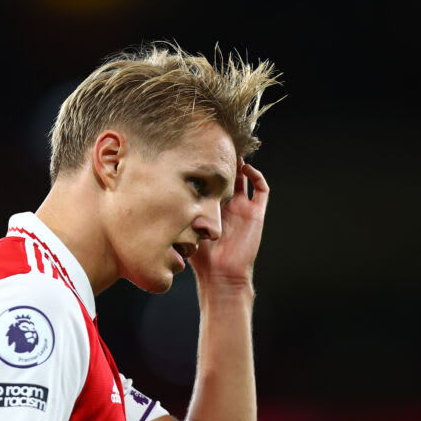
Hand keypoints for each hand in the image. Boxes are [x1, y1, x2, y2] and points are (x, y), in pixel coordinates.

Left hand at [189, 158, 269, 289]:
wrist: (221, 275)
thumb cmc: (202, 258)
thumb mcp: (186, 230)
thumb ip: (179, 215)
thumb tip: (159, 196)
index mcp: (212, 209)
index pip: (210, 182)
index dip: (206, 170)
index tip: (196, 154)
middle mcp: (228, 206)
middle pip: (229, 176)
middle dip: (223, 162)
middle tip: (215, 145)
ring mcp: (243, 208)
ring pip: (245, 178)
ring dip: (240, 165)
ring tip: (231, 152)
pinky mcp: (256, 213)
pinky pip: (261, 190)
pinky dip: (256, 176)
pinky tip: (245, 168)